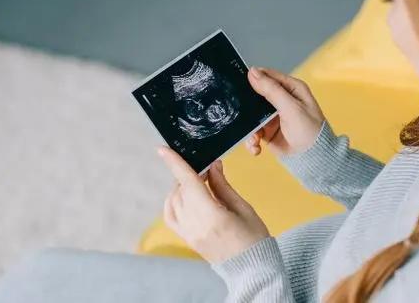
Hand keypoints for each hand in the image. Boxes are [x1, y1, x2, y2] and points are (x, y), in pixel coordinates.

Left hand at [158, 146, 269, 263]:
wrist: (252, 269)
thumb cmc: (254, 237)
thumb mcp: (243, 208)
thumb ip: (222, 186)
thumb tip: (212, 165)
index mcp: (212, 216)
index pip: (188, 183)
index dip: (175, 164)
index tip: (163, 149)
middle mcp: (195, 226)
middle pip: (181, 191)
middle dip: (188, 175)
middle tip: (206, 170)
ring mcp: (188, 234)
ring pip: (173, 202)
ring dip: (181, 188)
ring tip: (199, 183)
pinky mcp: (187, 240)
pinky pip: (171, 217)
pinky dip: (173, 202)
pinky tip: (185, 197)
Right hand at [245, 66, 324, 156]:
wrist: (313, 160)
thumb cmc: (309, 131)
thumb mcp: (290, 107)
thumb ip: (271, 90)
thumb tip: (253, 72)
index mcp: (292, 89)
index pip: (269, 77)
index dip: (254, 78)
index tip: (238, 82)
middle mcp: (282, 101)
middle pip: (257, 96)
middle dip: (247, 106)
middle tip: (238, 111)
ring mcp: (274, 117)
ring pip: (252, 116)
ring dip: (250, 128)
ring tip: (254, 138)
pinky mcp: (268, 132)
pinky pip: (254, 132)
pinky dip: (252, 140)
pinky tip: (256, 147)